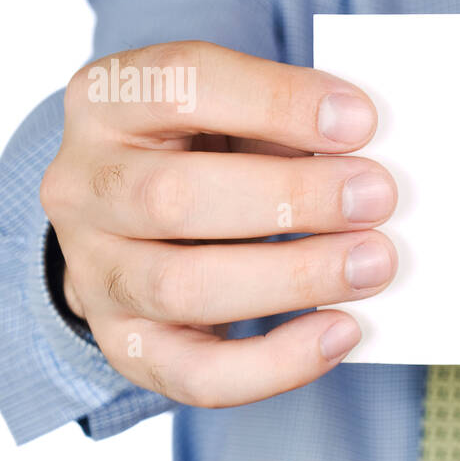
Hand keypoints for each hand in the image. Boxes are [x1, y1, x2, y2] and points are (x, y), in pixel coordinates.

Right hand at [40, 41, 397, 406]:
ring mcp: (95, 272)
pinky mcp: (126, 344)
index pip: (182, 85)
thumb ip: (288, 124)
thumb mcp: (236, 110)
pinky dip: (276, 362)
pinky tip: (342, 332)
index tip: (361, 120)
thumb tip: (368, 162)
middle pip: (174, 197)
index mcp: (108, 100)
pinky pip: (194, 374)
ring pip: (182, 288)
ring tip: (373, 264)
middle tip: (377, 197)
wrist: (136, 222)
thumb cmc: (209, 150)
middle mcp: (82, 186)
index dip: (276, 101)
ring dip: (294, 278)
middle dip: (291, 198)